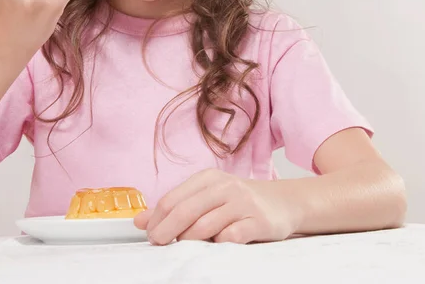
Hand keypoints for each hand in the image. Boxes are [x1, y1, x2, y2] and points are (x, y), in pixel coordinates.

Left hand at [134, 169, 301, 244]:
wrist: (284, 202)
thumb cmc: (240, 202)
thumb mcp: (207, 197)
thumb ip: (175, 207)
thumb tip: (140, 220)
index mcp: (208, 179)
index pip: (173, 199)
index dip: (157, 220)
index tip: (151, 234)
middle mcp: (225, 187)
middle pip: (185, 211)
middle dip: (166, 231)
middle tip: (159, 243)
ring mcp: (242, 203)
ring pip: (204, 226)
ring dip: (190, 241)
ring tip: (187, 246)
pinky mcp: (257, 222)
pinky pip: (229, 238)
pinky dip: (218, 244)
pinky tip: (217, 244)